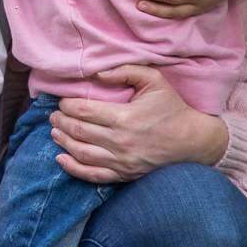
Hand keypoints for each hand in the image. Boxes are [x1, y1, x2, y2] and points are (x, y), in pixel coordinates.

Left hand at [50, 65, 229, 184]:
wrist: (193, 141)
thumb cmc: (171, 108)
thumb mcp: (154, 80)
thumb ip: (125, 71)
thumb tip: (96, 74)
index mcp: (125, 116)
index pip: (83, 111)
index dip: (66, 105)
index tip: (62, 101)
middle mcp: (120, 141)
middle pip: (78, 131)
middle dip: (60, 122)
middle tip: (53, 116)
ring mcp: (122, 161)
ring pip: (81, 153)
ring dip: (62, 141)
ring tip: (54, 132)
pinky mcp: (125, 174)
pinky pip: (93, 176)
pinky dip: (73, 168)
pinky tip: (61, 158)